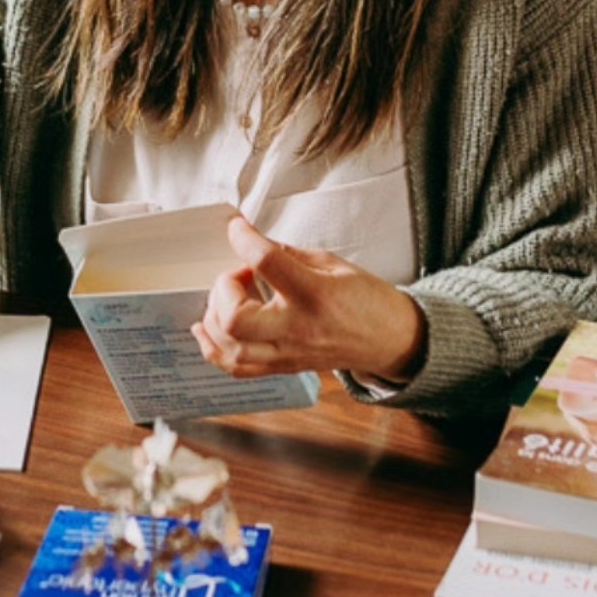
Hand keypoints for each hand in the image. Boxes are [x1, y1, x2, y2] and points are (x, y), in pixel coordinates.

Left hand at [191, 215, 426, 383]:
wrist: (389, 340)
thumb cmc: (366, 300)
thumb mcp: (332, 262)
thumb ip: (286, 254)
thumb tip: (251, 241)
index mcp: (315, 294)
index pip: (267, 263)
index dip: (244, 238)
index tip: (237, 227)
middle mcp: (298, 329)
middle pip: (236, 319)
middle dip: (223, 289)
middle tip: (239, 275)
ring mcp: (288, 354)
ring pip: (230, 348)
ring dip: (215, 317)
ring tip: (229, 297)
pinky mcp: (283, 368)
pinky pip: (237, 368)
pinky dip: (214, 347)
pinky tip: (207, 326)